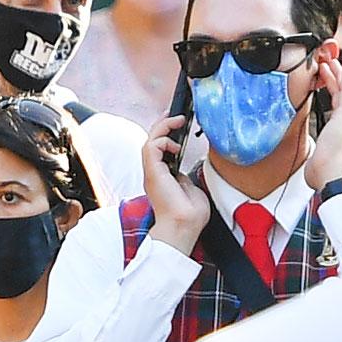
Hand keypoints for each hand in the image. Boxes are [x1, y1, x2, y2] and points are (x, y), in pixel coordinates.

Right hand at [143, 114, 209, 255]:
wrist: (184, 226)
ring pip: (149, 140)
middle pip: (152, 141)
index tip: (180, 124)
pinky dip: (162, 139)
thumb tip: (187, 169)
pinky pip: (151, 147)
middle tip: (177, 115)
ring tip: (177, 121)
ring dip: (163, 127)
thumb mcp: (191, 188)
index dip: (167, 134)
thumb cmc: (189, 215)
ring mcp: (152, 172)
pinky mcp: (153, 172)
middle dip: (163, 124)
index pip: (159, 149)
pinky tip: (175, 143)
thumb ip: (186, 177)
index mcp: (163, 176)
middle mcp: (154, 173)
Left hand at [306, 59, 341, 193]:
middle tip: (330, 66)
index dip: (332, 94)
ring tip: (332, 61)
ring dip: (337, 75)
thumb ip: (316, 159)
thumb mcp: (315, 165)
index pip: (336, 108)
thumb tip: (314, 164)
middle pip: (340, 97)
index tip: (328, 84)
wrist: (333, 178)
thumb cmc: (325, 176)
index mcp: (338, 134)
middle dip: (334, 80)